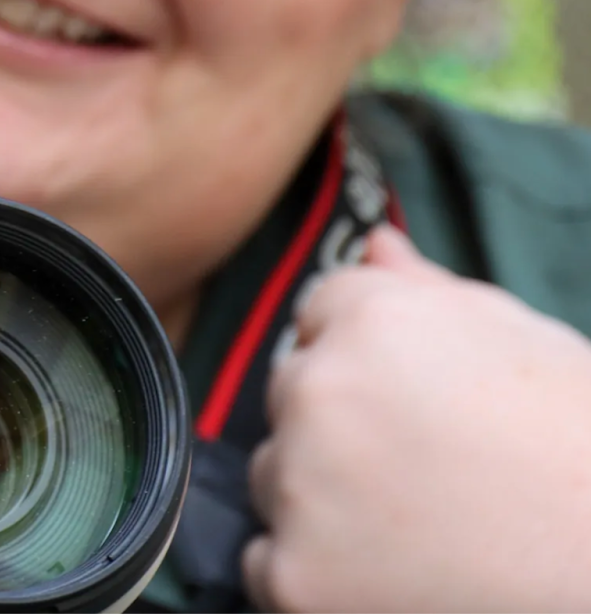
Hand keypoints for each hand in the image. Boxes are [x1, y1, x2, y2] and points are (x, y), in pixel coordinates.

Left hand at [243, 226, 590, 613]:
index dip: (370, 361)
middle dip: (340, 424)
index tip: (418, 403)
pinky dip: (310, 575)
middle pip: (291, 395)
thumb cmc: (585, 451)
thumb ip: (431, 292)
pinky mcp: (292, 577)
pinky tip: (388, 580)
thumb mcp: (528, 345)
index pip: (319, 315)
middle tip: (428, 471)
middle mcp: (319, 390)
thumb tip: (375, 245)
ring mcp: (299, 486)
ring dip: (319, 497)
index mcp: (373, 319)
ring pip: (274, 476)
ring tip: (420, 527)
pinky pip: (266, 562)